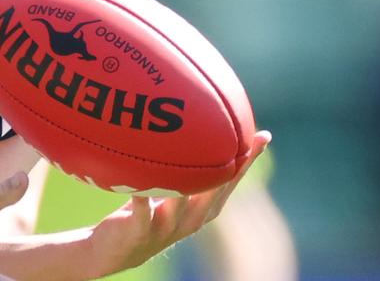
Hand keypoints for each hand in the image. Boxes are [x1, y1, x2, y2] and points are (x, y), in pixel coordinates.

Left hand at [89, 130, 272, 272]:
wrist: (115, 250)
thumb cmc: (145, 212)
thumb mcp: (168, 190)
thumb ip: (182, 169)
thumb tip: (192, 128)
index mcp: (201, 209)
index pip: (229, 182)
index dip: (247, 161)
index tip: (264, 136)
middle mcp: (190, 219)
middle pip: (214, 194)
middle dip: (229, 171)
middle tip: (240, 144)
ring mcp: (167, 228)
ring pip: (182, 206)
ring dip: (187, 189)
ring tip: (194, 168)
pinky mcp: (140, 232)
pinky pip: (142, 214)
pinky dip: (141, 201)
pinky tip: (139, 189)